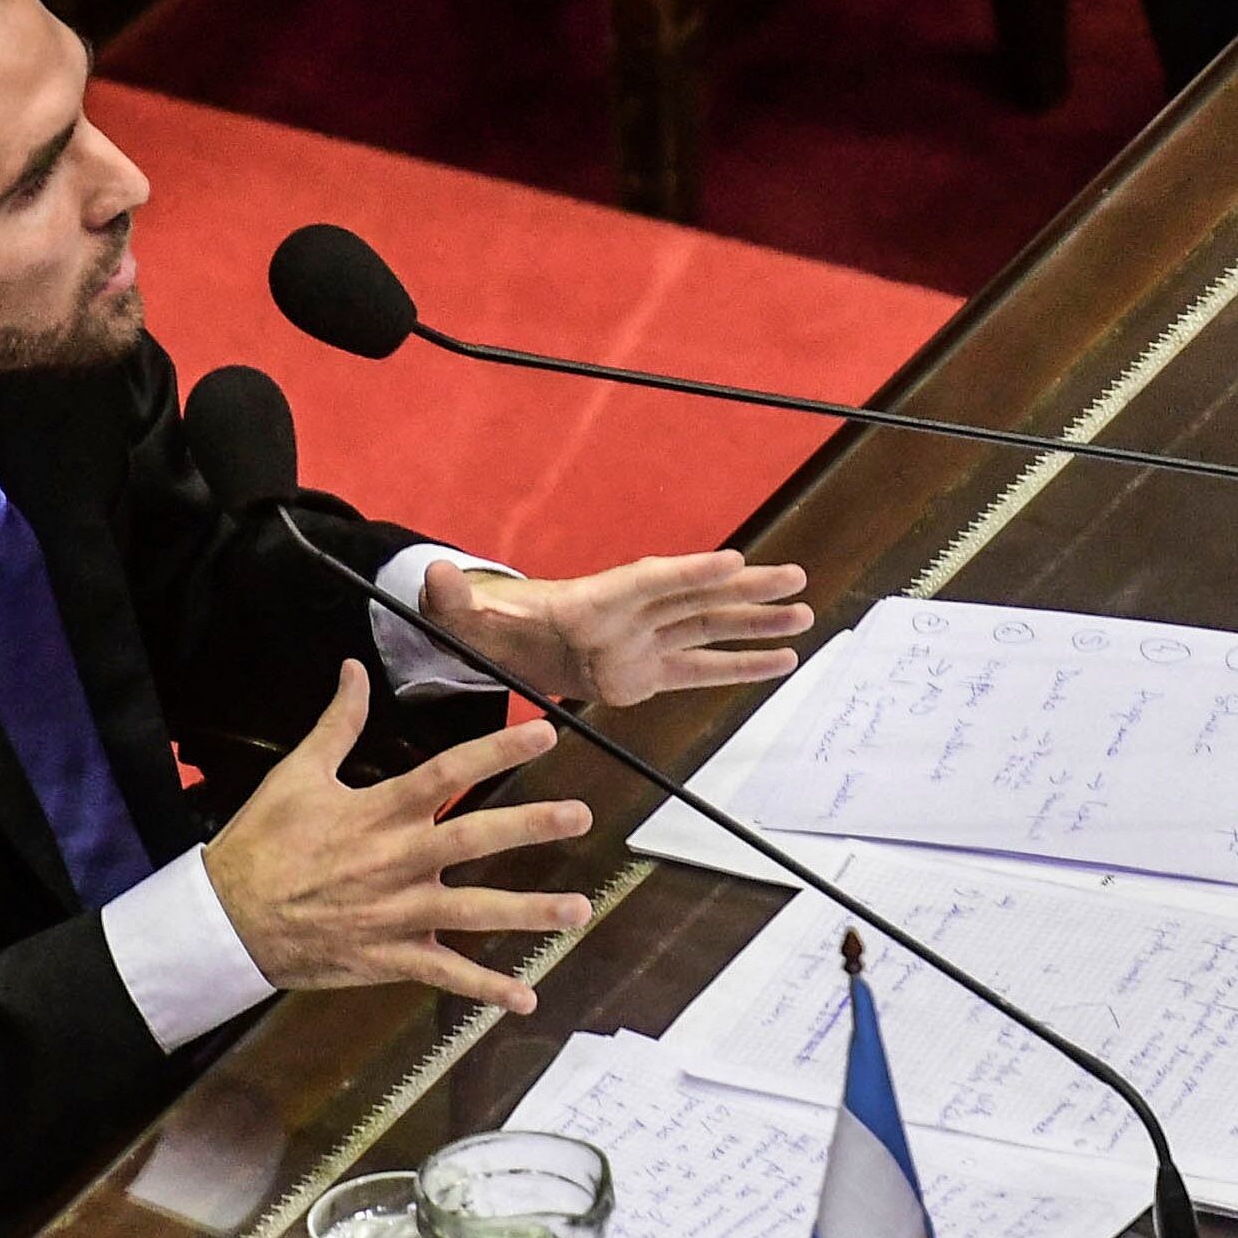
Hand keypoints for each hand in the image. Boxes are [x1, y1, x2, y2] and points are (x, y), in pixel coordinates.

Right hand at [205, 662, 592, 1004]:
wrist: (225, 921)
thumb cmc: (261, 845)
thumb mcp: (297, 776)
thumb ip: (337, 723)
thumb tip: (354, 670)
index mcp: (379, 812)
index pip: (448, 772)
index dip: (497, 750)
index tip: (545, 734)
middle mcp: (396, 860)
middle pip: (474, 839)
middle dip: (529, 826)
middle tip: (579, 816)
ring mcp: (395, 913)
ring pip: (473, 912)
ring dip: (528, 912)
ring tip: (578, 911)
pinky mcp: (388, 957)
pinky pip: (444, 974)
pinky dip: (485, 988)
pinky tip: (525, 997)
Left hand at [426, 550, 812, 706]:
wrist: (503, 643)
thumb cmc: (487, 623)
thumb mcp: (462, 613)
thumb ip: (451, 595)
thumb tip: (432, 574)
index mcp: (594, 599)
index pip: (649, 581)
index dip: (689, 572)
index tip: (732, 562)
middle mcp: (630, 614)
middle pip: (695, 598)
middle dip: (743, 589)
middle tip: (794, 576)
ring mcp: (645, 642)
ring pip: (710, 629)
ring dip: (756, 622)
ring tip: (806, 614)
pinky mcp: (649, 674)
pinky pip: (702, 669)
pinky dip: (740, 666)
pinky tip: (781, 660)